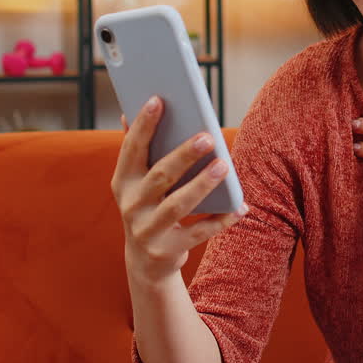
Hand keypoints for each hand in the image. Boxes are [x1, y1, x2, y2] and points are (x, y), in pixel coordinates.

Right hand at [113, 96, 247, 281]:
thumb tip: (127, 113)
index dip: (143, 125)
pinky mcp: (167, 250)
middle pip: (160, 176)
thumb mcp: (136, 183)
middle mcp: (131, 206)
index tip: (158, 99)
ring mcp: (147, 230)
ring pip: (178, 205)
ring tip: (224, 166)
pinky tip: (240, 207)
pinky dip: (221, 220)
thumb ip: (137, 152)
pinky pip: (199, 233)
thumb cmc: (148, 207)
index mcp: (122, 182)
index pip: (132, 149)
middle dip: (184, 155)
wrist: (145, 262)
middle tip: (208, 137)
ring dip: (202, 184)